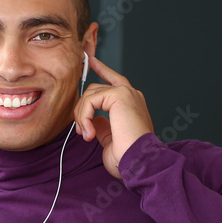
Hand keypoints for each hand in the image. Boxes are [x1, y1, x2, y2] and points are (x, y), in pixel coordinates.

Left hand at [74, 55, 153, 178]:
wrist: (139, 161)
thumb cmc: (128, 156)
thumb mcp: (111, 139)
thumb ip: (104, 125)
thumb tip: (95, 119)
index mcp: (132, 103)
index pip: (114, 81)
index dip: (102, 70)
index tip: (91, 62)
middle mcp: (131, 94)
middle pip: (96, 88)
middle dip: (82, 107)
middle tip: (82, 130)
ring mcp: (126, 92)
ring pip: (90, 94)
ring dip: (82, 116)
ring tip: (87, 135)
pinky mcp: (119, 94)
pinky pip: (90, 100)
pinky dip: (85, 117)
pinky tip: (90, 133)